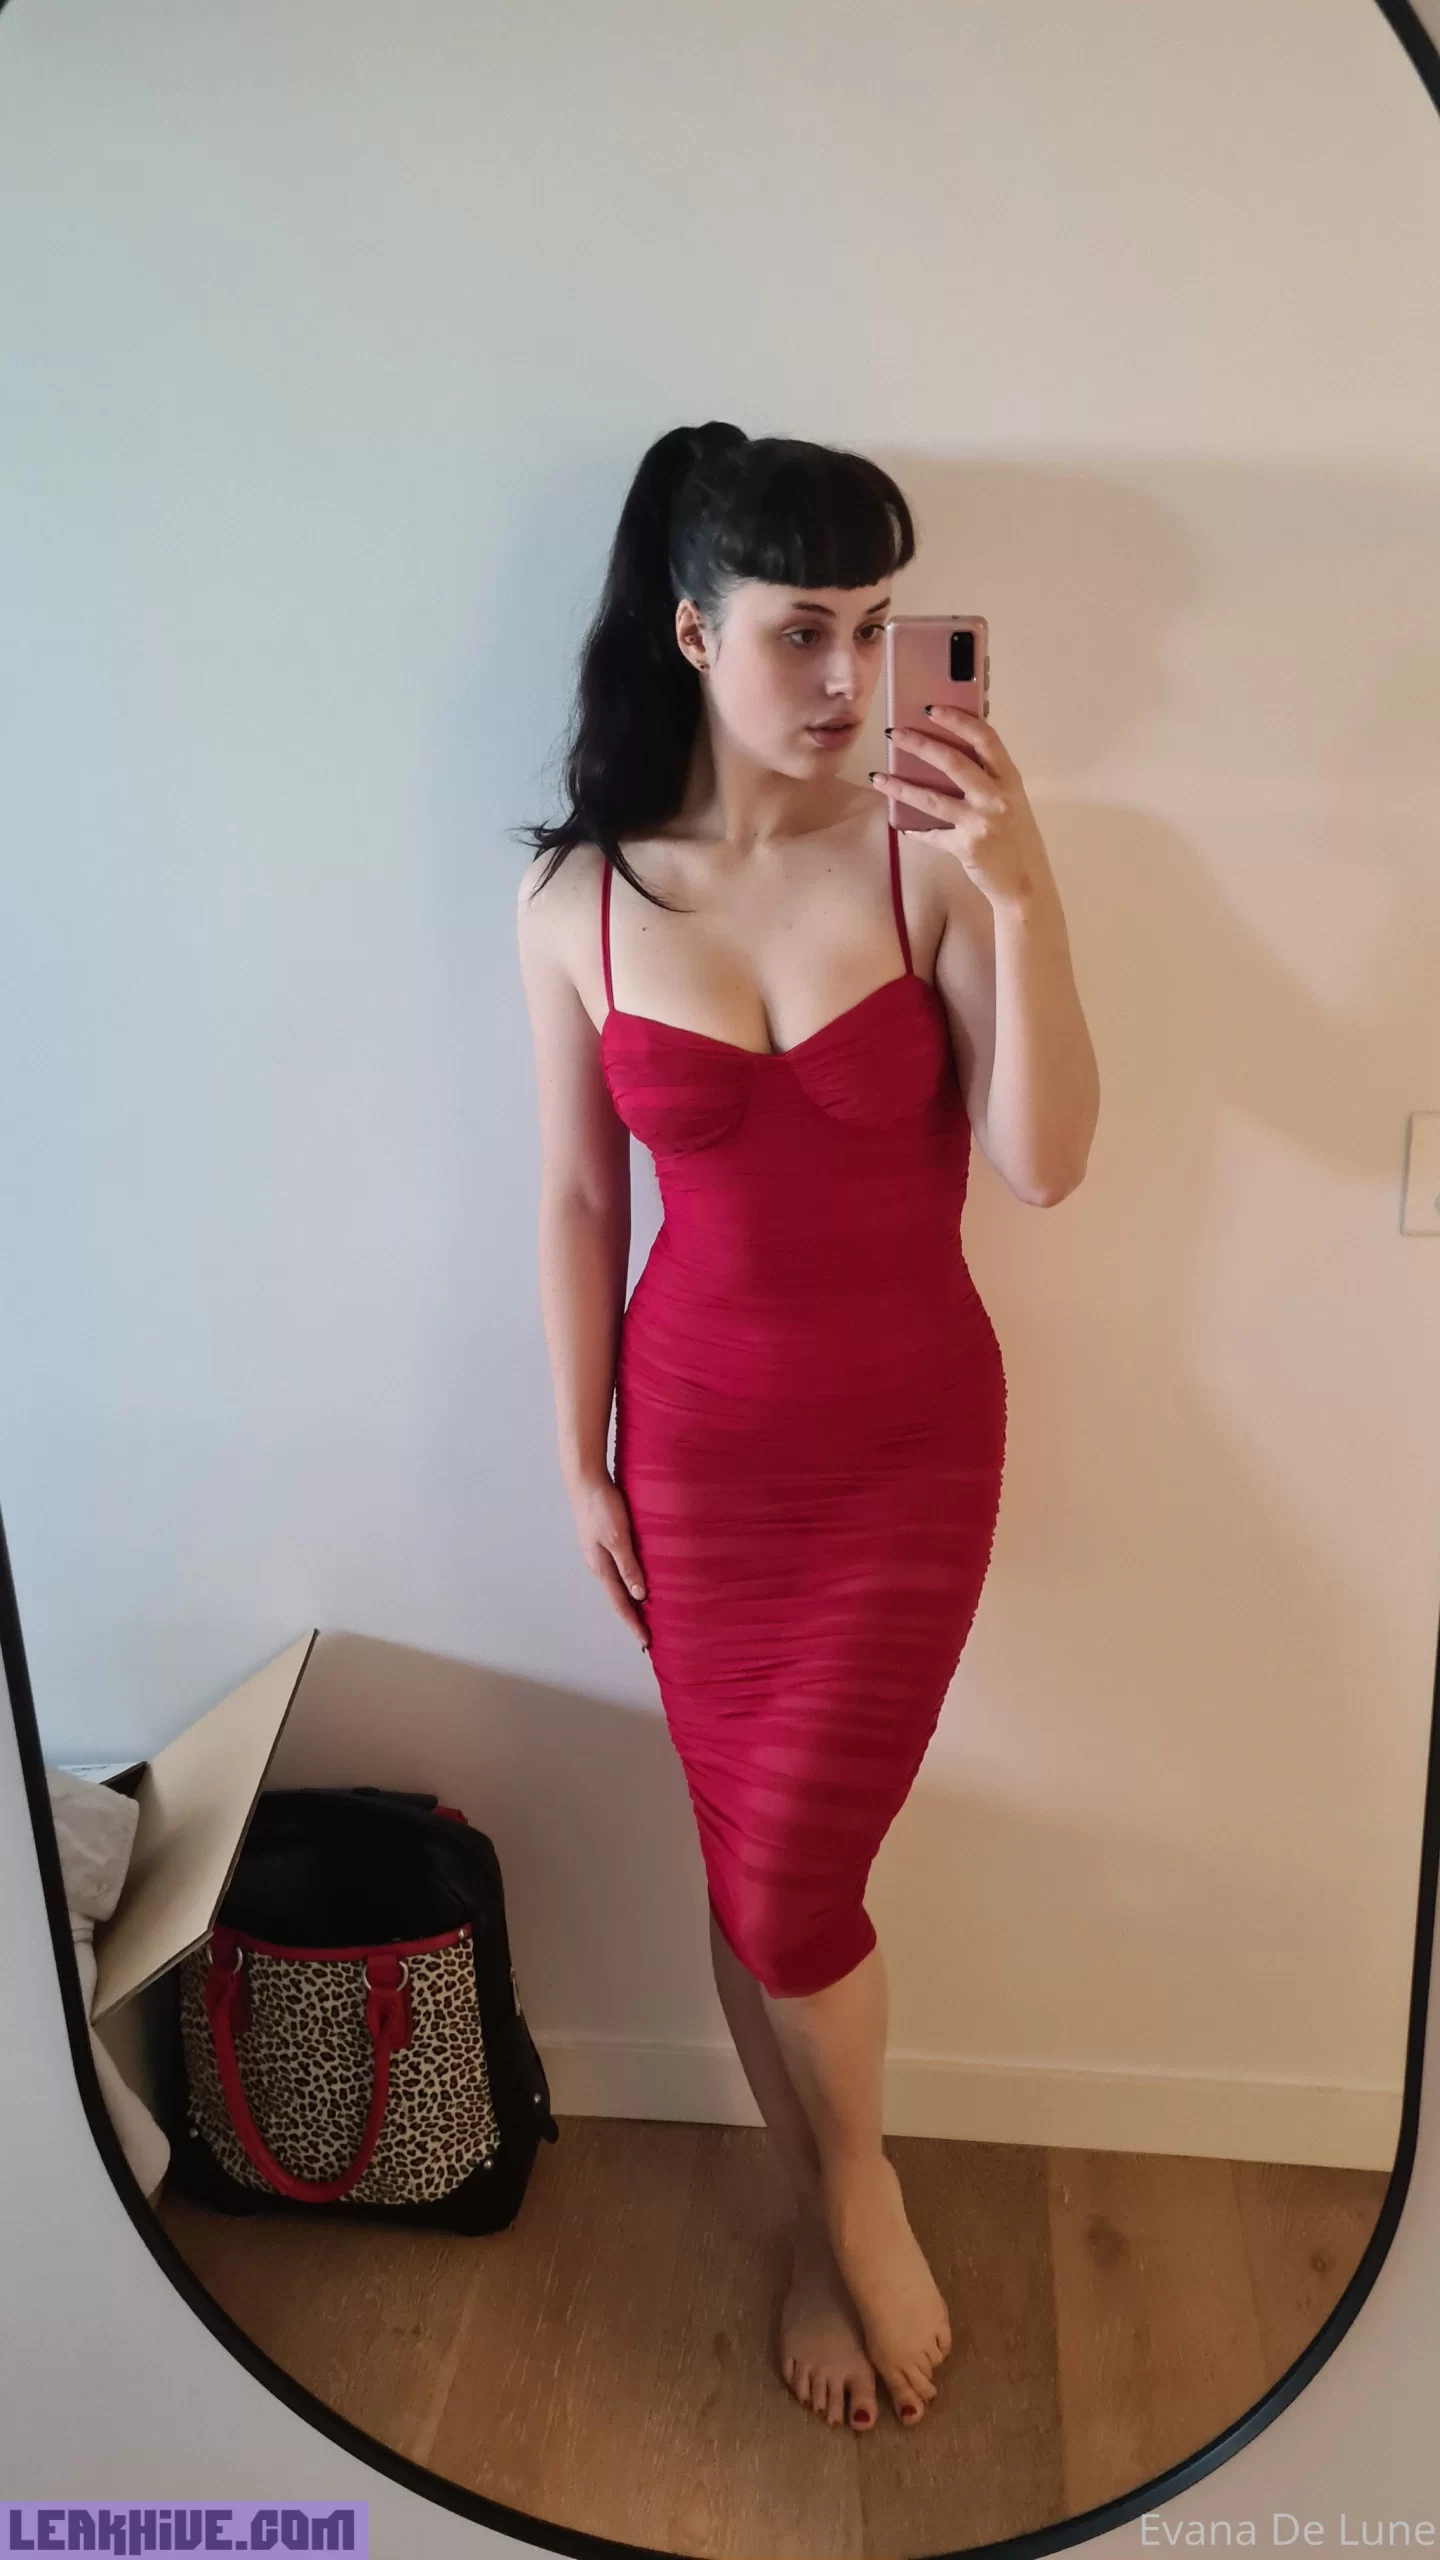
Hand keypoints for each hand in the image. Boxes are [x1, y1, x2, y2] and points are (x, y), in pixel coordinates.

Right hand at [570, 1470, 651, 1653]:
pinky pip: (618, 1570)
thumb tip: (640, 1595)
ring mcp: (599, 1554)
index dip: (633, 1623)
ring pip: (617, 1585)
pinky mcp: (602, 1542)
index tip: (646, 1642)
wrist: (585, 1481)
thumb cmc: (602, 1507)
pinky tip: (638, 1581)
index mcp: (601, 1568)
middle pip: (617, 1598)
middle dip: (632, 1617)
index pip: (620, 1604)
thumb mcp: (618, 1538)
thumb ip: (629, 1566)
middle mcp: (598, 1565)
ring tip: (646, 1614)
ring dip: (631, 1600)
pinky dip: (629, 1582)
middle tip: (648, 1635)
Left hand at [870, 705, 1050, 912]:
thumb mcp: (1012, 800)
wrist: (1026, 884)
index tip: (932, 708)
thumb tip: (949, 751)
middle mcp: (996, 797)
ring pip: (932, 798)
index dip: (958, 720)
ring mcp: (980, 823)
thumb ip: (989, 777)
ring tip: (878, 777)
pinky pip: (931, 834)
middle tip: (894, 734)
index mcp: (1010, 779)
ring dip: (900, 786)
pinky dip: (915, 829)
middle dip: (918, 744)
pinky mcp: (965, 847)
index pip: (985, 738)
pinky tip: (901, 825)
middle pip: (952, 762)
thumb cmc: (1017, 838)